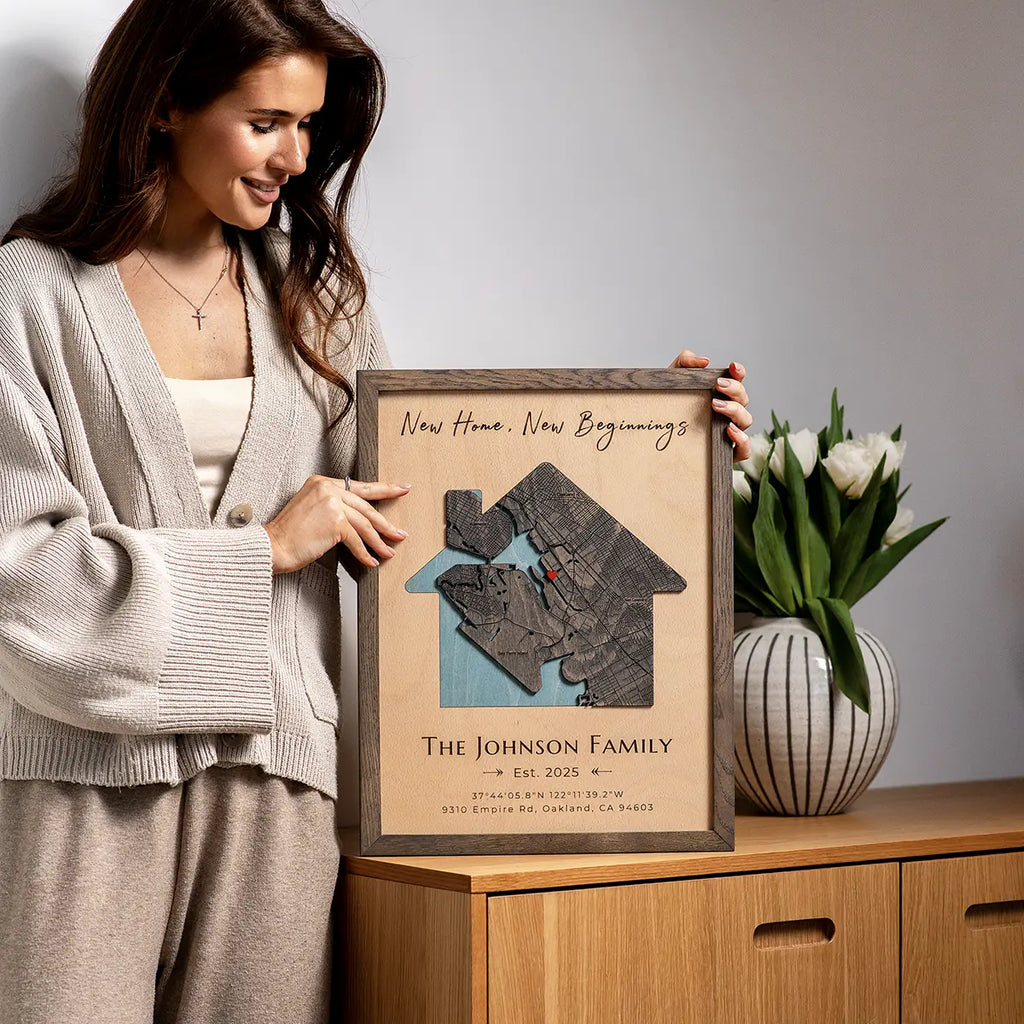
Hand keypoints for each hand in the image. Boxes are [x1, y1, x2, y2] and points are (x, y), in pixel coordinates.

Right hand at [263, 476, 409, 573]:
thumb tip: (360, 518)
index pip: (359, 486)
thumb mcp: (311, 509)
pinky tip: (371, 561)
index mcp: (322, 482)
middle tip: (400, 532)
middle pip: (366, 506)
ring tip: (389, 551)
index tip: (402, 489)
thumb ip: (333, 506)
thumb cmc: (289, 534)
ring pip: (365, 524)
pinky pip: (357, 540)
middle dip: (386, 523)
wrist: (272, 546)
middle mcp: (327, 488)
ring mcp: (332, 504)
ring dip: (379, 542)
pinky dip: (365, 553)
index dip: (384, 489)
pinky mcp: (335, 522)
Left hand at [670, 350, 751, 461]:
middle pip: (743, 399)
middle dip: (734, 389)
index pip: (737, 381)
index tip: (732, 366)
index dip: (739, 373)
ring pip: (746, 420)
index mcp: (719, 395)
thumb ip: (685, 363)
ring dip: (735, 410)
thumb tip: (705, 361)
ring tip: (716, 405)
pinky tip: (729, 430)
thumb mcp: (672, 381)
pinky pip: (744, 450)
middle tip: (717, 384)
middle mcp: (728, 413)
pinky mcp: (725, 455)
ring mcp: (728, 433)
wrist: (652, 434)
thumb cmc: (668, 406)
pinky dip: (742, 439)